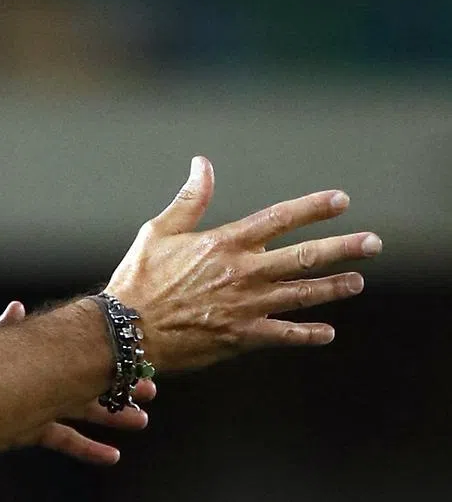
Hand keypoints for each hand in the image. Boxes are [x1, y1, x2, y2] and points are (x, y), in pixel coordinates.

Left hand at [0, 301, 155, 464]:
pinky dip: (86, 447)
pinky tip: (110, 455)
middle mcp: (38, 376)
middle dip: (118, 385)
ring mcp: (35, 404)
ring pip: (81, 409)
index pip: (79, 349)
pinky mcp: (27, 428)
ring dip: (111, 416)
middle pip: (86, 380)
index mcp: (36, 352)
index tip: (136, 354)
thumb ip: (1, 328)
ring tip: (140, 420)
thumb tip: (16, 308)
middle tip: (149, 390)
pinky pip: (63, 438)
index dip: (107, 353)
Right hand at [107, 156, 381, 372]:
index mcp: (225, 242)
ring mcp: (247, 306)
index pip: (279, 219)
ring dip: (334, 287)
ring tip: (357, 281)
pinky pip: (284, 335)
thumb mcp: (160, 230)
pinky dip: (308, 334)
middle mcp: (243, 272)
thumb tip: (202, 164)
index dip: (313, 208)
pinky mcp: (242, 337)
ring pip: (303, 294)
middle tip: (374, 243)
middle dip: (343, 248)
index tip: (341, 201)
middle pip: (305, 257)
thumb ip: (190, 199)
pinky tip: (327, 332)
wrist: (128, 329)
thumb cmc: (140, 277)